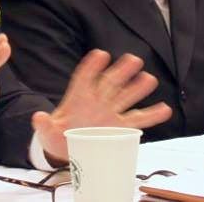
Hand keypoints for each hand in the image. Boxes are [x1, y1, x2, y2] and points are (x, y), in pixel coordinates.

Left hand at [33, 50, 171, 162]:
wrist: (67, 149)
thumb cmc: (56, 136)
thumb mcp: (47, 132)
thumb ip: (44, 125)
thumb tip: (38, 117)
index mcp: (77, 98)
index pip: (84, 79)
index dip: (91, 67)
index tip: (100, 55)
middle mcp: (97, 101)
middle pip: (110, 83)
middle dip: (120, 71)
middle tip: (133, 59)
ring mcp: (110, 112)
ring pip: (126, 97)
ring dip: (137, 88)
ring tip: (149, 79)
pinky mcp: (120, 127)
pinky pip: (138, 120)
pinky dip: (152, 115)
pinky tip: (164, 108)